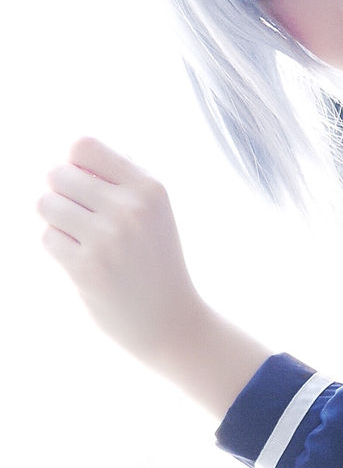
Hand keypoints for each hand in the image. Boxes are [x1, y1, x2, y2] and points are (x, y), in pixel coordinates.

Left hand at [39, 140, 272, 417]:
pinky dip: (58, 248)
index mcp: (150, 188)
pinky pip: (47, 238)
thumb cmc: (155, 262)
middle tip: (81, 220)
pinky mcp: (87, 268)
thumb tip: (70, 157)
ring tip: (80, 239)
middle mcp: (130, 208)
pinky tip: (83, 263)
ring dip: (56, 221)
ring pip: (46, 204)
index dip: (74, 165)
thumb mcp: (155, 213)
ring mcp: (108, 238)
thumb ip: (120, 180)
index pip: (83, 146)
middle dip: (60, 194)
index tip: (85, 188)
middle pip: (57, 173)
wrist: (172, 322)